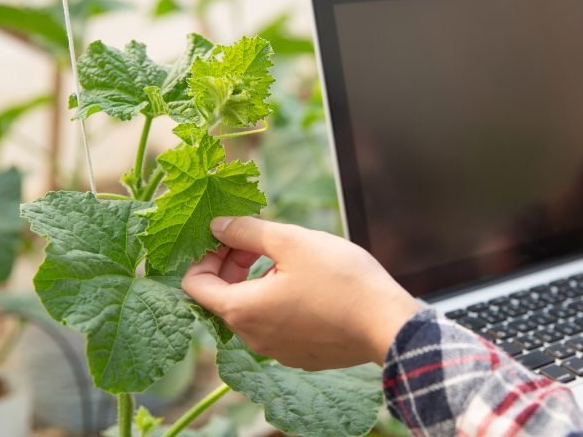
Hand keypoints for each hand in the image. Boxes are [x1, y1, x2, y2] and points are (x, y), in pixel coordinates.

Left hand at [182, 217, 422, 369]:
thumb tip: (217, 226)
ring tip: (290, 260)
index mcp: (241, 310)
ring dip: (258, 282)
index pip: (195, 284)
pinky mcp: (300, 356)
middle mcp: (251, 338)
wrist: (387, 324)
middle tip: (259, 241)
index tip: (230, 236)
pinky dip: (280, 303)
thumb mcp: (291, 241)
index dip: (206, 253)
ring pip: (251, 312)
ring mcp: (276, 352)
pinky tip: (309, 285)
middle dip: (232, 265)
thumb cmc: (340, 280)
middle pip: (222, 298)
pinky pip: (276, 327)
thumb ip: (247, 231)